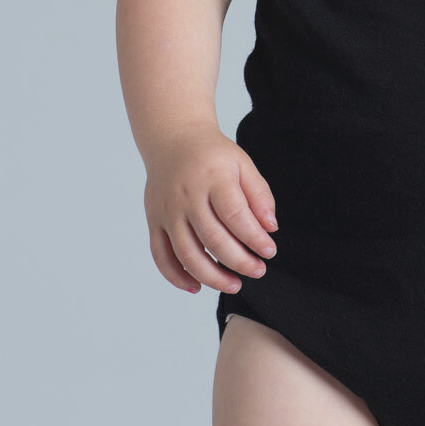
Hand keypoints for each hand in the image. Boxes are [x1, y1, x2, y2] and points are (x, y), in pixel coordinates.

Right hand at [142, 120, 278, 294]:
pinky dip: (176, 276)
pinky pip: (161, 255)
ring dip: (211, 276)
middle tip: (258, 271)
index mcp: (212, 178)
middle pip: (212, 238)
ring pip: (186, 253)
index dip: (254, 238)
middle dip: (238, 261)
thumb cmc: (213, 155)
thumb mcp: (243, 164)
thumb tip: (270, 228)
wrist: (173, 139)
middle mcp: (186, 196)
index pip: (235, 215)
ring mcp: (167, 211)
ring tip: (234, 285)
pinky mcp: (153, 221)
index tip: (270, 251)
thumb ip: (259, 195)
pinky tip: (196, 286)